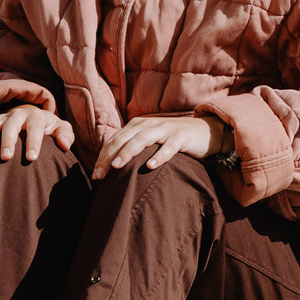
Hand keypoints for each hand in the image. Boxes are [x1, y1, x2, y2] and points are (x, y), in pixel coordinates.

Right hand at [0, 104, 74, 165]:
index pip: (34, 125)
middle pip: (10, 125)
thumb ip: (65, 134)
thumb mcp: (59, 128)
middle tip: (6, 158)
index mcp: (34, 115)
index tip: (32, 158)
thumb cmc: (47, 128)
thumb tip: (64, 145)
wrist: (28, 119)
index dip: (33, 141)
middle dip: (7, 141)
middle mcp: (15, 115)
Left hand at [92, 113, 224, 179]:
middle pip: (124, 139)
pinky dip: (159, 155)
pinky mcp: (181, 136)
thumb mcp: (150, 141)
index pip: (115, 140)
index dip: (103, 156)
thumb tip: (111, 166)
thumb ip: (133, 147)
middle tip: (100, 175)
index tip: (95, 175)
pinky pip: (169, 146)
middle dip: (109, 156)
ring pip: (142, 139)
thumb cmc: (172, 140)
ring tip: (117, 166)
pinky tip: (150, 166)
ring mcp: (165, 129)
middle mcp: (149, 124)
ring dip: (128, 152)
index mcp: (137, 125)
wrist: (204, 131)